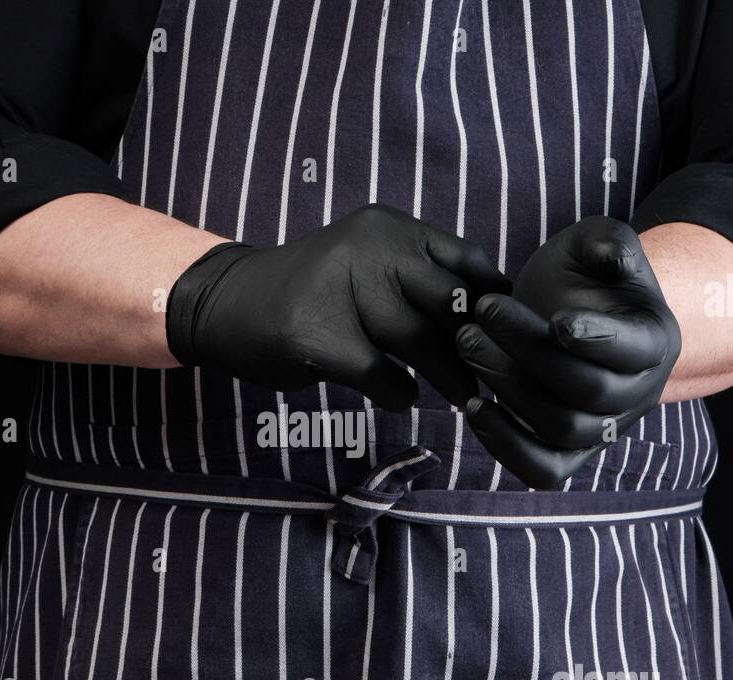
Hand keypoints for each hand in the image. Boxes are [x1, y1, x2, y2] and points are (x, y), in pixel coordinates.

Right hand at [166, 203, 508, 409]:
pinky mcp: (315, 333)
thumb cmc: (315, 292)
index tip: (505, 340)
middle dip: (476, 346)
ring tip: (463, 398)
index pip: (467, 262)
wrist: (227, 302)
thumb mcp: (370, 263)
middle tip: (494, 378)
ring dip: (448, 377)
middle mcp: (369, 246)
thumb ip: (422, 279)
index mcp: (390, 227)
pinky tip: (400, 397)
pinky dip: (397, 393)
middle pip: (449, 301)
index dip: (492, 306)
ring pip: (419, 339)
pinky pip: (379, 373)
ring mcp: (339, 287)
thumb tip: (494, 321)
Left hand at [456, 216, 680, 487]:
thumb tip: (612, 253)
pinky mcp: (569, 452)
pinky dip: (508, 447)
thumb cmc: (584, 276)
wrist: (569, 312)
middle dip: (529, 352)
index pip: (633, 350)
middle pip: (588, 390)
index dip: (598, 338)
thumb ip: (608, 240)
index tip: (556, 320)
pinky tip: (474, 408)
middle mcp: (637, 393)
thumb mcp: (596, 243)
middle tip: (480, 315)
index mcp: (655, 340)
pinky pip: (544, 469)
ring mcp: (604, 428)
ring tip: (466, 345)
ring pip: (563, 428)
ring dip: (508, 389)